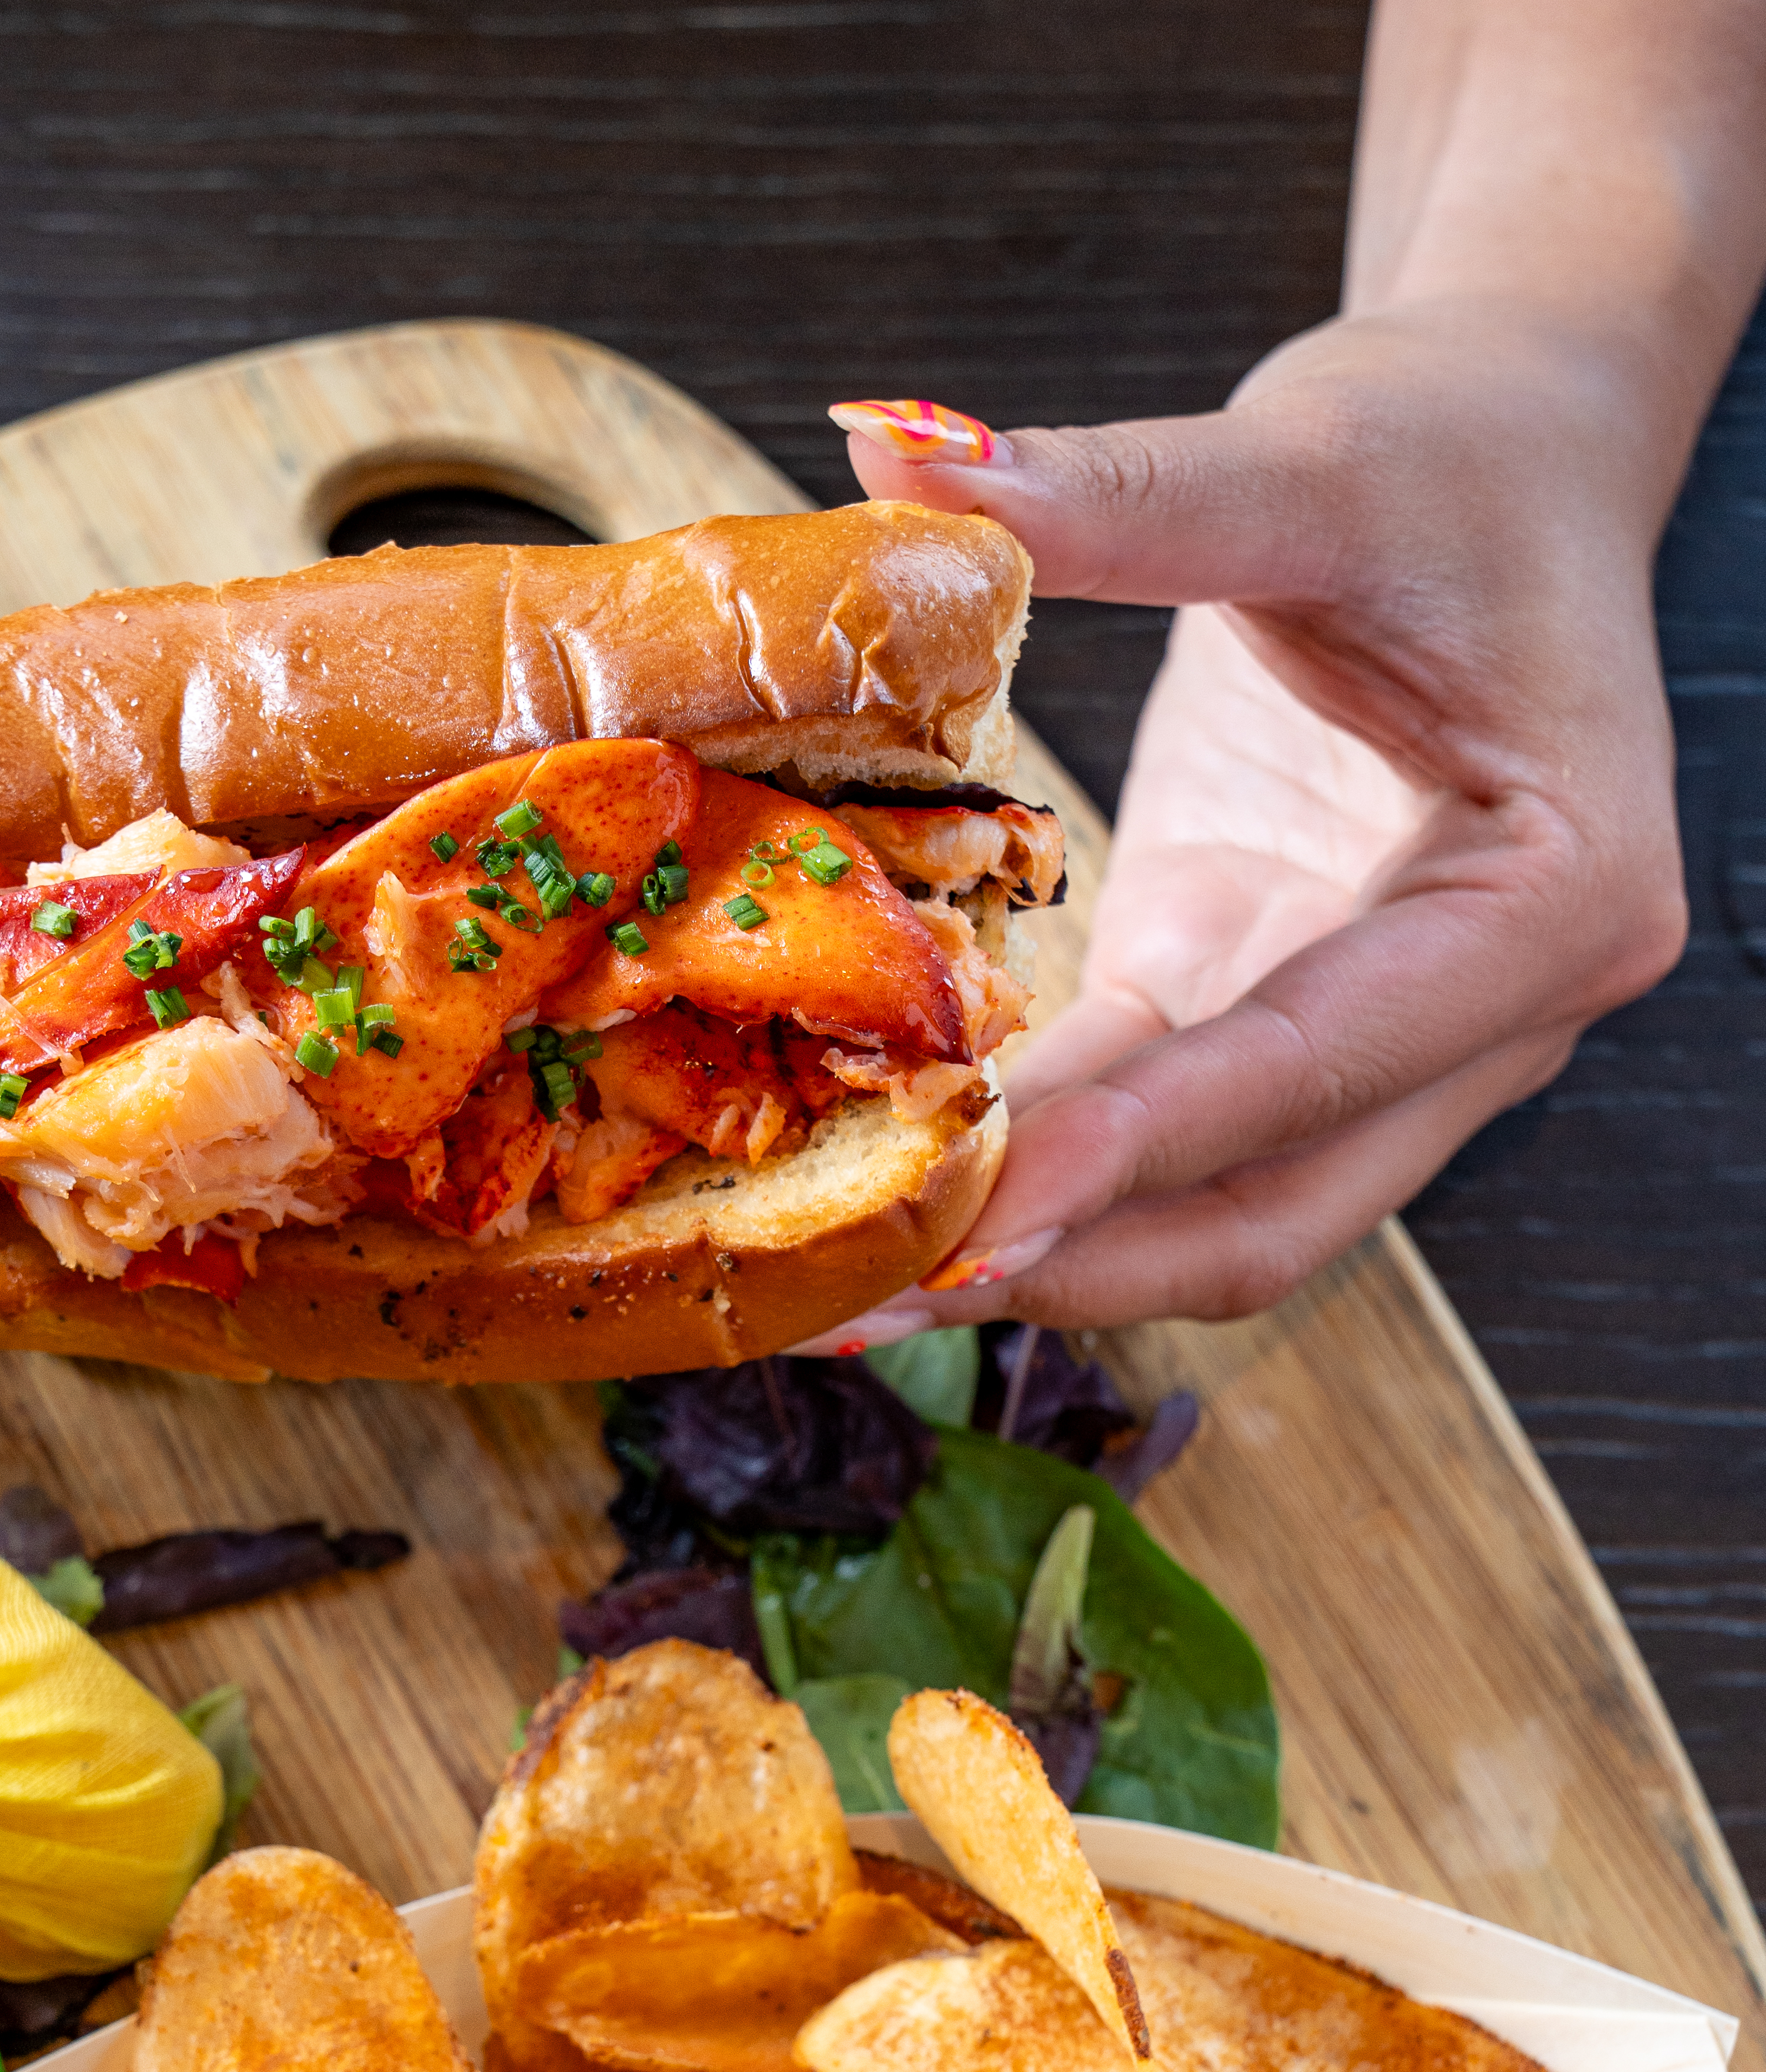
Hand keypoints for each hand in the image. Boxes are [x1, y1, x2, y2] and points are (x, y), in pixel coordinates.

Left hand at [833, 298, 1692, 1327]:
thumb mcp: (1308, 458)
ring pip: (1210, 1208)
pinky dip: (1032, 1164)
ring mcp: (1376, 1029)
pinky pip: (1144, 1123)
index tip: (973, 1210)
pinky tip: (900, 1188)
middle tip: (873, 1293)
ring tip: (850, 1285)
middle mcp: (1488, 1012)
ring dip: (1040, 1248)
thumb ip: (1114, 494)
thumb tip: (893, 447)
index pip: (1313, 1066)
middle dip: (1075, 1258)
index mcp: (1552, 903)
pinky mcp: (1262, 997)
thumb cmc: (1450, 449)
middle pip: (1273, 1207)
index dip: (1133, 1151)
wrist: (1505, 448)